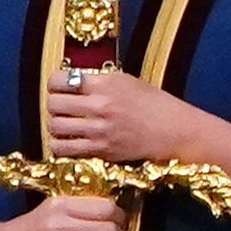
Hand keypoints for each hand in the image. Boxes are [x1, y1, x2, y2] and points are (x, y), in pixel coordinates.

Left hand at [39, 63, 219, 171]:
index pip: (59, 80)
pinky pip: (64, 148)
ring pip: (55, 127)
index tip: (59, 88)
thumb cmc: (156, 104)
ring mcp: (99, 130)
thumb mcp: (128, 82)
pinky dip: (60, 145)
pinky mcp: (102, 150)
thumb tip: (73, 81)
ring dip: (55, 126)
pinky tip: (69, 142)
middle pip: (53, 104)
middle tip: (62, 108)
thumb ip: (99, 81)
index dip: (55, 84)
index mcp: (105, 84)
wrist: (177, 131)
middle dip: (54, 106)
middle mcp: (99, 106)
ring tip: (65, 126)